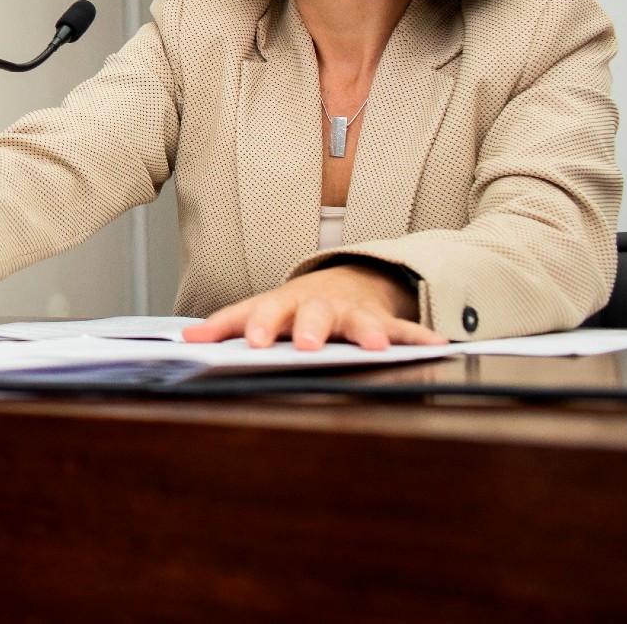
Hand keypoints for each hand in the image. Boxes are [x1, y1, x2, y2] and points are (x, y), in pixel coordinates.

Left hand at [181, 264, 446, 350]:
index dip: (259, 326)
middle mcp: (318, 307)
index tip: (252, 342)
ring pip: (360, 322)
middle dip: (310, 329)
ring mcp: (351, 313)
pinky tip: (438, 345)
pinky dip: (420, 338)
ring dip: (367, 332)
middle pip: (313, 316)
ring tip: (373, 345)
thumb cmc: (292, 306)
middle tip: (306, 345)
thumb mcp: (258, 310)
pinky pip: (403, 331)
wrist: (341, 282)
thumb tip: (187, 340)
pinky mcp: (382, 322)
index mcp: (283, 306)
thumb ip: (226, 325)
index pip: (266, 313)